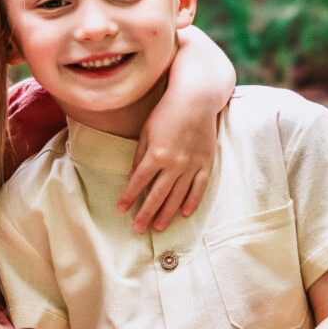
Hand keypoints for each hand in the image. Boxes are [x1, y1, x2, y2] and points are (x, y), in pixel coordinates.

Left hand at [119, 114, 215, 232]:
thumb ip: (140, 156)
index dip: (129, 197)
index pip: (139, 182)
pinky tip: (184, 213)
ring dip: (167, 213)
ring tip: (158, 227)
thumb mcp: (146, 131)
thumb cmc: (167, 113)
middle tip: (138, 228)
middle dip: (146, 213)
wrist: (196, 100)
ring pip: (178, 196)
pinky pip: (199, 188)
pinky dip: (192, 201)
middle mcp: (174, 163)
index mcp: (156, 154)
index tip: (122, 210)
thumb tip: (133, 178)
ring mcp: (192, 165)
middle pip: (158, 194)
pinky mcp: (206, 163)